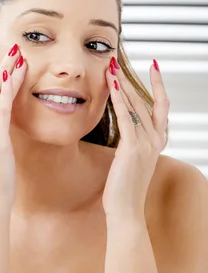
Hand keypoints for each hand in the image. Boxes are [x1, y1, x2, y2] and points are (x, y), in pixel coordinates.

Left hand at [103, 59, 168, 219]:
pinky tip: (111, 86)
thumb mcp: (131, 162)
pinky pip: (126, 118)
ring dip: (123, 85)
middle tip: (119, 61)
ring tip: (112, 67)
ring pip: (136, 106)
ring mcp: (146, 145)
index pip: (162, 107)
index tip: (154, 67)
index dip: (158, 86)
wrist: (126, 211)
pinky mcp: (132, 149)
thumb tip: (125, 133)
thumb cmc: (124, 189)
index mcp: (157, 143)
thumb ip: (131, 145)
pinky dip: (118, 100)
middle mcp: (155, 141)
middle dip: (132, 79)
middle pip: (147, 102)